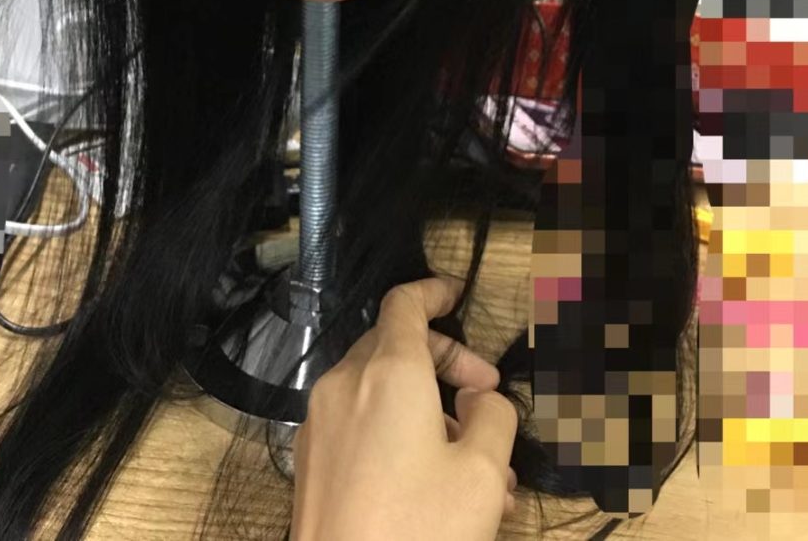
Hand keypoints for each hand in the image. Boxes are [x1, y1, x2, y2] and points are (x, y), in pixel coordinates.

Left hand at [291, 275, 518, 540]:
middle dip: (446, 363)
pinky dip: (399, 433)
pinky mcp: (313, 460)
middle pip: (395, 344)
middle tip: (488, 397)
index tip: (457, 294)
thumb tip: (480, 398)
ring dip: (430, 409)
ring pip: (381, 391)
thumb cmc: (418, 529)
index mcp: (388, 372)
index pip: (405, 303)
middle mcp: (346, 384)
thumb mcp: (482, 472)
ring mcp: (322, 422)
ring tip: (480, 467)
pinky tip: (437, 487)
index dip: (433, 291)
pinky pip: (361, 424)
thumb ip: (494, 417)